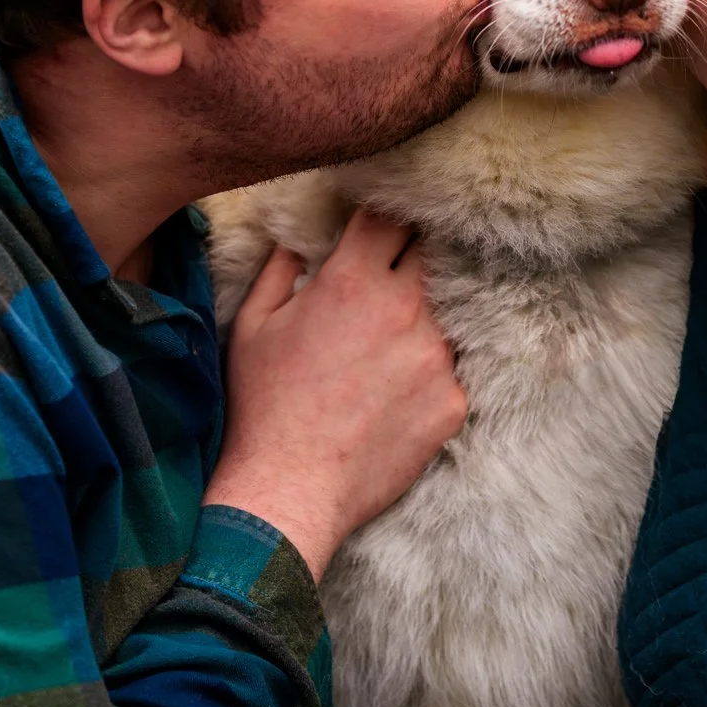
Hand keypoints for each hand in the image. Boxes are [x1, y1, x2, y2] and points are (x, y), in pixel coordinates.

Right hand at [202, 208, 466, 579]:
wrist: (289, 490)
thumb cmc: (262, 407)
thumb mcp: (253, 325)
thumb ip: (279, 269)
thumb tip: (297, 239)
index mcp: (352, 282)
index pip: (389, 217)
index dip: (384, 216)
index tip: (380, 225)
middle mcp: (404, 309)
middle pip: (429, 254)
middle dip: (412, 256)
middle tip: (392, 274)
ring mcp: (436, 356)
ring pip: (444, 313)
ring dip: (423, 317)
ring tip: (389, 346)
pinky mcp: (453, 400)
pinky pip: (451, 369)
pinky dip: (429, 372)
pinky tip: (396, 394)